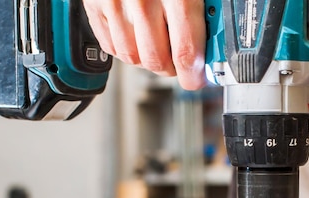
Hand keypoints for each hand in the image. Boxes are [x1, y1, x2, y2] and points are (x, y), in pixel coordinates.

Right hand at [83, 0, 205, 89]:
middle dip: (171, 69)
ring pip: (132, 57)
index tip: (197, 79)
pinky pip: (110, 44)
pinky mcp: (94, 2)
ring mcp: (114, 0)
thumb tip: (215, 41)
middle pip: (156, 60)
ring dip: (148, 60)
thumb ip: (207, 6)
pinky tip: (137, 36)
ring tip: (159, 47)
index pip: (185, 52)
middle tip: (180, 63)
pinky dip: (125, 48)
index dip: (193, 75)